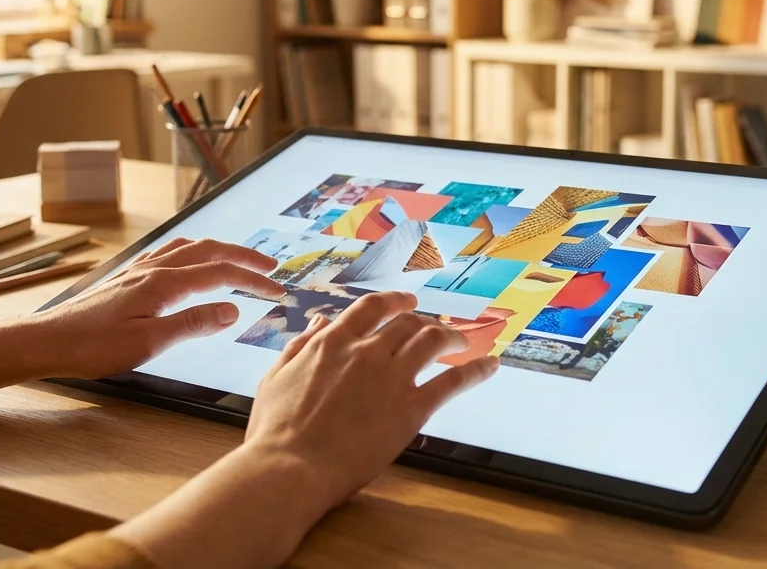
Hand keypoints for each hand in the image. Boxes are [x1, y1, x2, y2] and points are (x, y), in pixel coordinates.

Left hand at [34, 238, 284, 379]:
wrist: (48, 341)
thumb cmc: (94, 346)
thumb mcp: (149, 343)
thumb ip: (193, 323)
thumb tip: (232, 309)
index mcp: (164, 284)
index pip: (220, 274)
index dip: (252, 280)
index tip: (277, 290)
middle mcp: (154, 269)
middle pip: (209, 251)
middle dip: (243, 258)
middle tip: (270, 268)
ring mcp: (139, 270)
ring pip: (189, 247)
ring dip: (219, 250)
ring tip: (239, 260)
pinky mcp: (128, 277)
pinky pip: (169, 252)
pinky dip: (193, 251)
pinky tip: (191, 260)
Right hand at [243, 291, 498, 510]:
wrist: (290, 467)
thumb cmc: (276, 430)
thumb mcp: (277, 377)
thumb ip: (300, 346)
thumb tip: (318, 323)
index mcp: (334, 342)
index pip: (372, 308)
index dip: (395, 301)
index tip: (407, 302)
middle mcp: (367, 351)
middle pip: (407, 322)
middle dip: (424, 321)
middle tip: (435, 328)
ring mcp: (391, 377)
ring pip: (432, 340)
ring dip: (451, 335)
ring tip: (462, 340)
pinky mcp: (411, 408)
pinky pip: (452, 381)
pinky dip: (476, 370)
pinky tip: (490, 365)